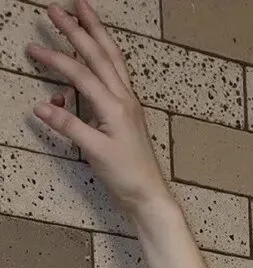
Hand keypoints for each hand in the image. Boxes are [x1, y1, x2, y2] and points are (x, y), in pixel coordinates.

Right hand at [27, 0, 169, 218]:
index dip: (55, 59)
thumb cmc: (125, 176)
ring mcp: (128, 100)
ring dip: (96, 31)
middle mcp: (123, 97)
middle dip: (77, 28)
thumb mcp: (94, 152)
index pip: (80, 74)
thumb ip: (68, 126)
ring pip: (112, 57)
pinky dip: (103, 54)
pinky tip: (94, 49)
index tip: (34, 48)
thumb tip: (42, 107)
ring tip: (83, 10)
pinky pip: (116, 72)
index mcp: (114, 106)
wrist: (149, 194)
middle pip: (99, 53)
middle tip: (57, 8)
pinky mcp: (128, 108)